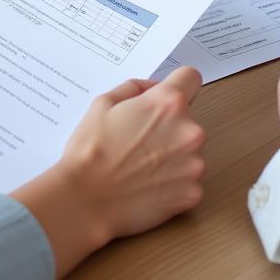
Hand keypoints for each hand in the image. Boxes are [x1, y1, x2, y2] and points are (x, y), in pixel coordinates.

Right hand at [11, 67, 204, 279]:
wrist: (85, 201)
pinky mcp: (193, 193)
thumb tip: (152, 88)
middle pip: (188, 119)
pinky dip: (173, 183)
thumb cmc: (90, 152)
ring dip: (173, 155)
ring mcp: (194, 164)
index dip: (177, 85)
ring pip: (190, 151)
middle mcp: (189, 130)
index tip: (168, 98)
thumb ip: (135, 87)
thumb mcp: (103, 103)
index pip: (190, 78)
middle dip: (169, 126)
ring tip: (141, 166)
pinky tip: (148, 185)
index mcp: (167, 103)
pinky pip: (189, 180)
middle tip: (140, 140)